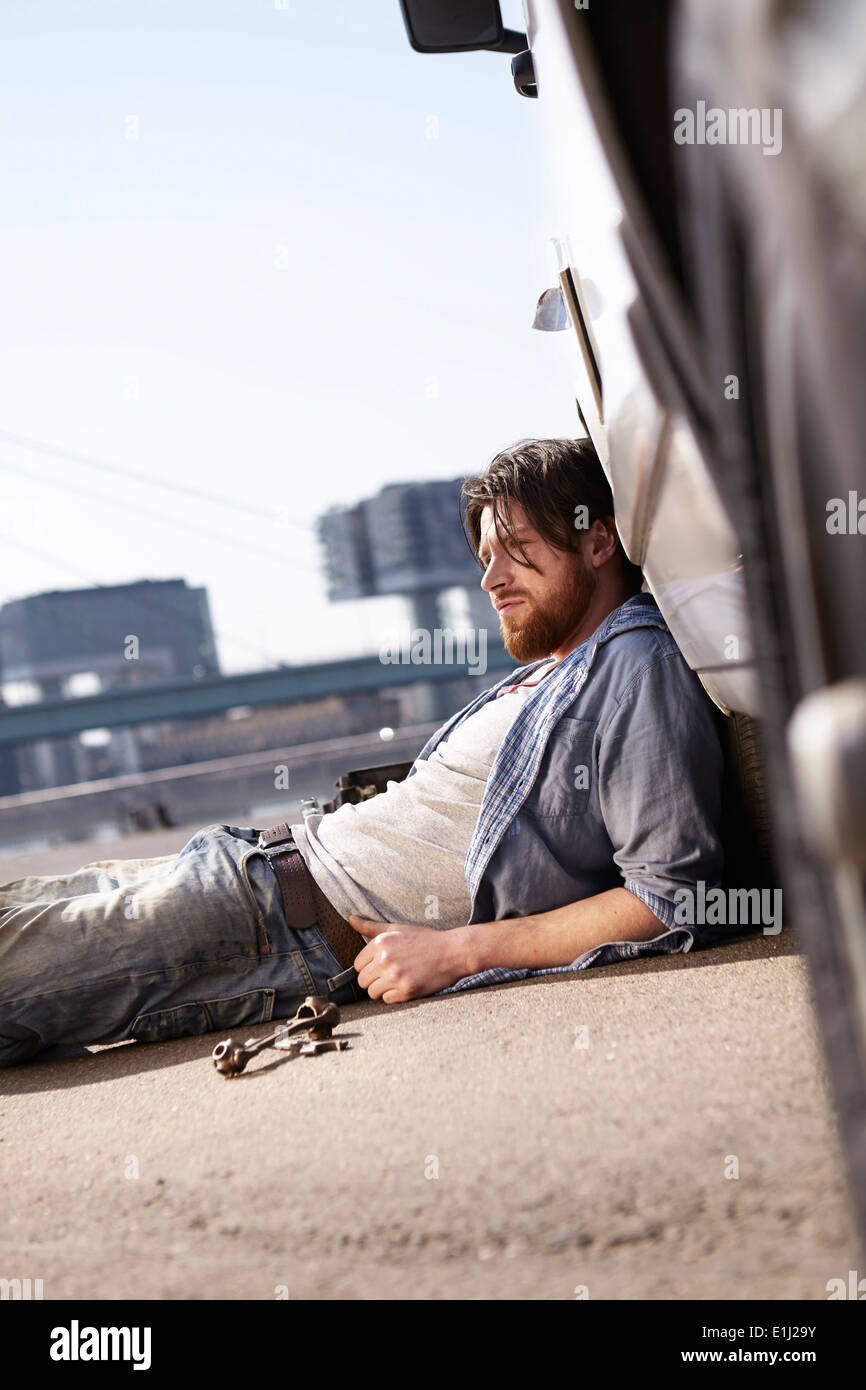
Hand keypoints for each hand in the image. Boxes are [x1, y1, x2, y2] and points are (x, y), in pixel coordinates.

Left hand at [349, 917, 468, 1002]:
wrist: (453, 951)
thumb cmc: (425, 939)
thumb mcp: (397, 928)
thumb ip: (371, 926)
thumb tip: (350, 918)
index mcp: (380, 943)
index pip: (357, 965)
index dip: (368, 966)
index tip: (381, 965)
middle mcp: (385, 959)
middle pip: (363, 981)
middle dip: (374, 979)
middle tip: (390, 973)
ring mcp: (395, 976)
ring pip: (373, 992)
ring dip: (383, 989)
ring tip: (397, 979)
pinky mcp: (406, 990)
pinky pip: (387, 1000)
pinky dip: (394, 995)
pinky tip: (406, 984)